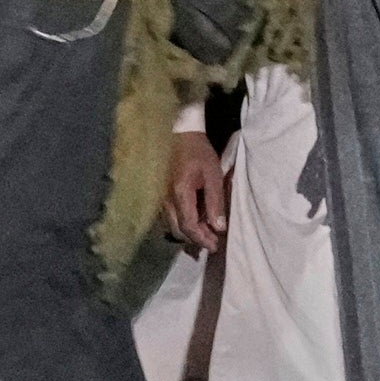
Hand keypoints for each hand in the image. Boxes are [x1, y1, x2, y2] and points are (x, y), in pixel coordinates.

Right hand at [164, 129, 229, 251]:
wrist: (179, 135)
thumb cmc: (198, 152)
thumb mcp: (213, 174)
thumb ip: (215, 201)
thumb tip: (219, 227)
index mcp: (180, 194)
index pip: (188, 226)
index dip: (202, 239)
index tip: (215, 245)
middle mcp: (166, 200)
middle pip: (178, 231)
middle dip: (196, 240)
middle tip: (213, 241)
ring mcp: (161, 199)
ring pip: (173, 226)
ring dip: (189, 233)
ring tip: (207, 232)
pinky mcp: (161, 197)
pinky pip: (170, 218)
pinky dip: (183, 224)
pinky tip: (196, 221)